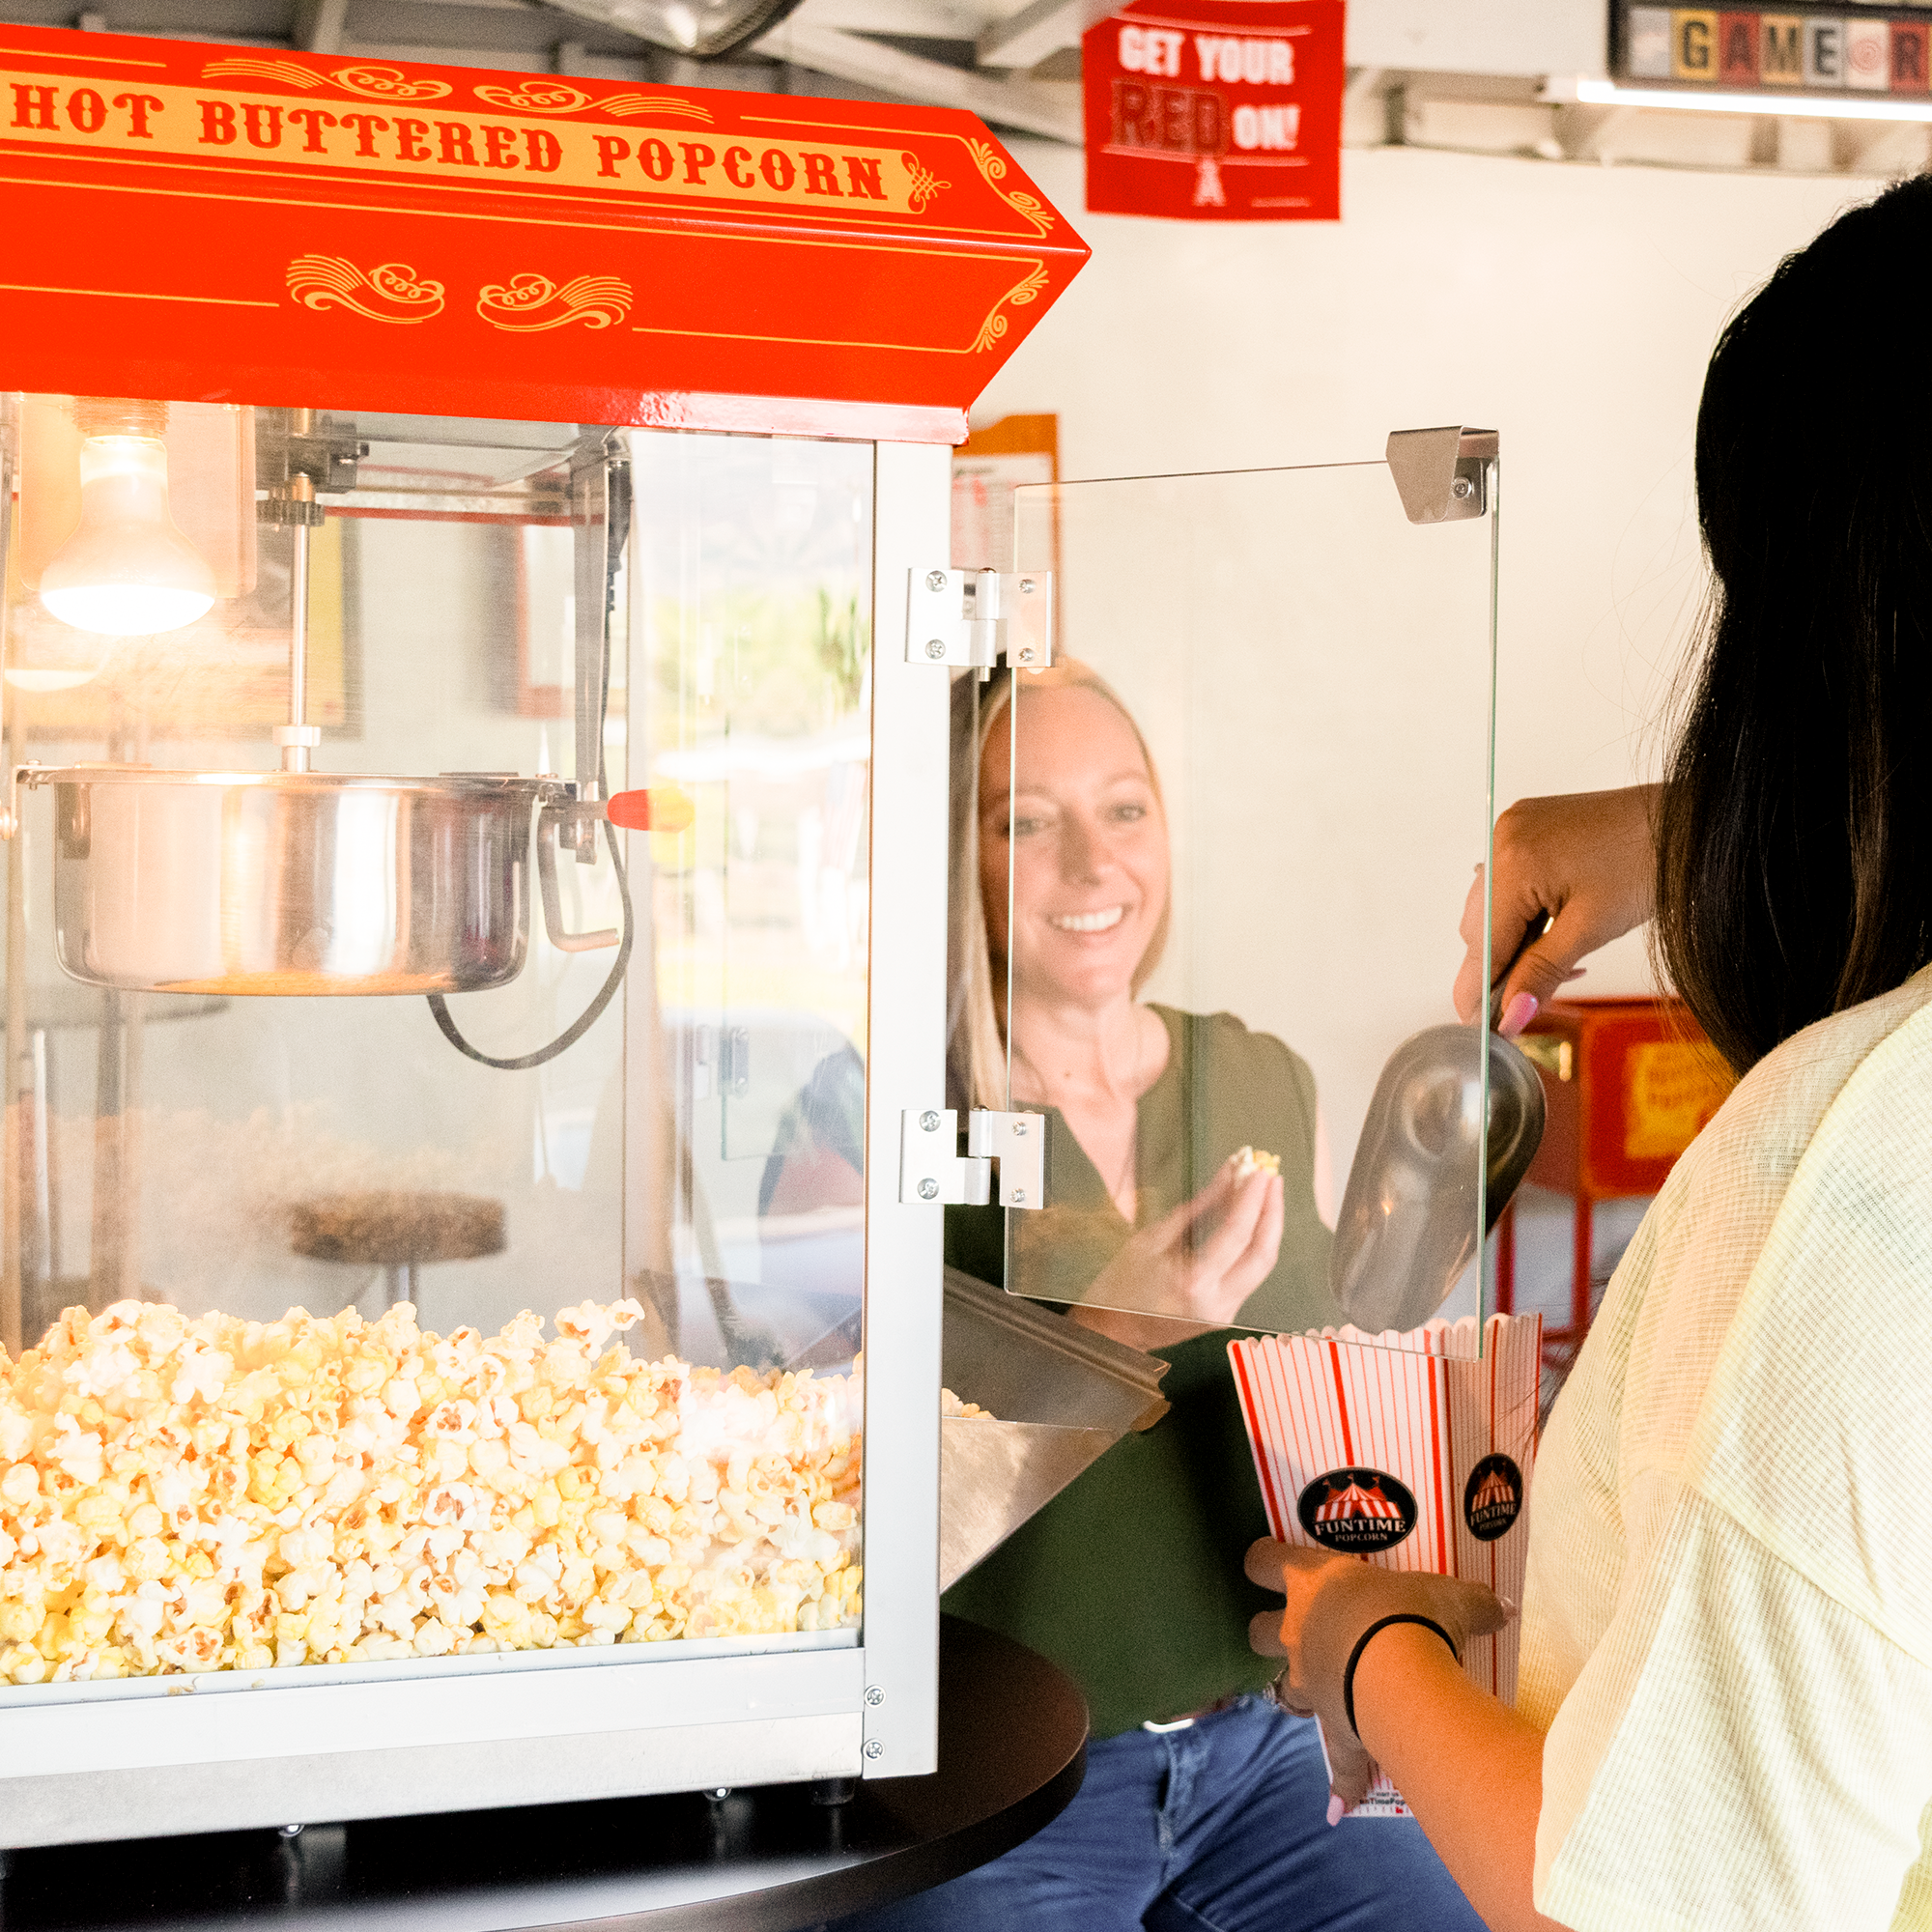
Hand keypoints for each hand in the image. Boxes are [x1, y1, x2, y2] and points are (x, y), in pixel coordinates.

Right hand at [1080, 1158, 1283, 1335]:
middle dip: (1272, 1211)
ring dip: (1268, 1227)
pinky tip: (1253, 1221)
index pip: (1236, 1234)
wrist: (1113, 1334)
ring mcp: (1225, 1313)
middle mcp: (1216, 1303)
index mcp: (1193, 1282)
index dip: (1252, 1199)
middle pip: (1263, 1253)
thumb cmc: (1121, 1287)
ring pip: (1262, 1266)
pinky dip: (1254, 1244)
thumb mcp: (1150, 1240)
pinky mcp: (1226, 1315)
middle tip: (1271, 1179)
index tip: (1258, 1172)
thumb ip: (1196, 1210)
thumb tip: (1227, 1179)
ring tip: (1267, 1193)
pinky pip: (1250, 1275)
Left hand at [1245, 1539, 1508, 1811]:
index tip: (1268, 1562)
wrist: (1402, 1678)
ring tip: (1324, 1694)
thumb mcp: (1450, 1597)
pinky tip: (1340, 1806)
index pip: (1264, 1561)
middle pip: (1257, 1630)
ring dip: (1298, 1692)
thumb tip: (1502, 1606)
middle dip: (1269, 1632)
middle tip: (1297, 1630)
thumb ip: (1472, 1602)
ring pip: (1282, 1688)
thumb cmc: (1412, 1614)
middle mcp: (1297, 1631)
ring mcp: (1309, 1683)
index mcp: (1312, 1583)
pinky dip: (1340, 1782)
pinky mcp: (1332, 1728)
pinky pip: (1335, 1761)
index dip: (1263, 1561)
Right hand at [1453, 785, 1659, 1034]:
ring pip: (1489, 907)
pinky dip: (1521, 912)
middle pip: (1478, 927)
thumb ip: (1542, 973)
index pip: (1481, 943)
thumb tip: (1511, 1015)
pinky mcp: (1526, 828)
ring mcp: (1512, 830)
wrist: (1687, 819)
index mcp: (1514, 863)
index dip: (1480, 992)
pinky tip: (1551, 929)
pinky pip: (1506, 882)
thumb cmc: (1648, 865)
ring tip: (1556, 962)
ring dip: (1511, 942)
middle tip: (1530, 1000)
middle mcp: (1502, 840)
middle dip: (1500, 967)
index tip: (1484, 1029)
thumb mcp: (1592, 929)